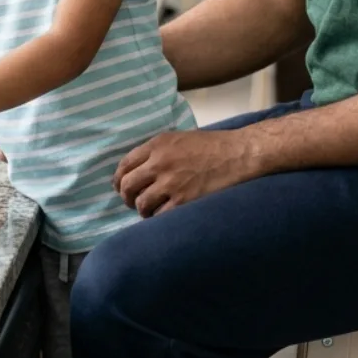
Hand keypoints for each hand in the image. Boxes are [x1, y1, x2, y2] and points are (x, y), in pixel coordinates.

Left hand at [114, 129, 259, 216]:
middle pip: (127, 185)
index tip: (121, 187)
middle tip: (132, 202)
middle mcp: (159, 163)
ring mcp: (170, 183)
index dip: (119, 180)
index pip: (125, 164)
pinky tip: (165, 216)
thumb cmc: (212, 145)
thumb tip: (140, 169)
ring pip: (141, 203)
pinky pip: (159, 216)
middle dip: (126, 197)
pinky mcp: (183, 200)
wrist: (239, 154)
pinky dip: (159, 218)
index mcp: (157, 145)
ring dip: (143, 210)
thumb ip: (158, 151)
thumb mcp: (180, 139)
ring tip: (150, 211)